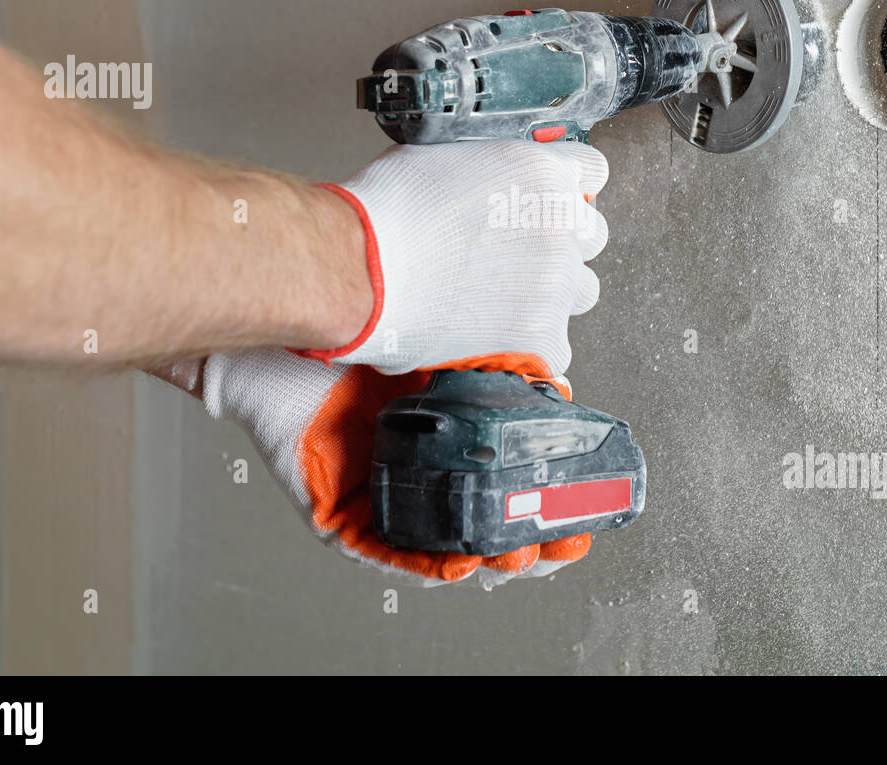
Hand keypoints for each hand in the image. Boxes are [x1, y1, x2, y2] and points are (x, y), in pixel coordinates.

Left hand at [191, 347, 591, 586]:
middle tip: (566, 541)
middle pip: (483, 517)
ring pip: (441, 542)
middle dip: (532, 537)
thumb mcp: (456, 347)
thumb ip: (505, 368)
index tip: (586, 505)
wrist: (300, 322)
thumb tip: (560, 391)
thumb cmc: (370, 330)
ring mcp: (381, 491)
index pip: (509, 476)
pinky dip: (426, 561)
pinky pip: (386, 550)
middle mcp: (417, 464)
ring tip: (520, 556)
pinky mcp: (341, 514)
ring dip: (489, 556)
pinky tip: (461, 563)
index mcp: (448, 430)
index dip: (550, 496)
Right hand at [301, 139, 608, 375]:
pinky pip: (556, 346)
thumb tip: (494, 179)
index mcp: (541, 174)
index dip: (563, 188)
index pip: (592, 173)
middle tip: (512, 254)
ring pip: (581, 290)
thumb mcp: (444, 156)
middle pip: (591, 234)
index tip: (546, 201)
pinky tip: (492, 335)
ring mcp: (554, 285)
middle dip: (558, 242)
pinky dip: (529, 345)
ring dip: (551, 293)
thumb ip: (491, 167)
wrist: (359, 271)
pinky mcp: (540, 337)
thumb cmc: (384, 214)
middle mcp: (559, 227)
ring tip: (502, 298)